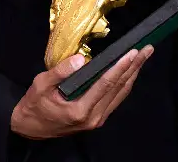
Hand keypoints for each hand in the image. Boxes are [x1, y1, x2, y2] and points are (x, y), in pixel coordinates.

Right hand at [10, 47, 153, 139]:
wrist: (30, 128)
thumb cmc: (35, 105)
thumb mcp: (41, 85)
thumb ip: (61, 72)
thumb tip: (80, 58)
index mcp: (80, 110)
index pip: (106, 84)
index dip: (121, 66)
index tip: (133, 51)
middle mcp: (94, 117)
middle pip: (119, 88)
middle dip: (135, 67)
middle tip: (148, 49)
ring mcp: (97, 120)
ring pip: (121, 94)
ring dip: (133, 74)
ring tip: (144, 56)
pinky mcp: (98, 118)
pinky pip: (116, 98)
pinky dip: (125, 83)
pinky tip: (131, 71)